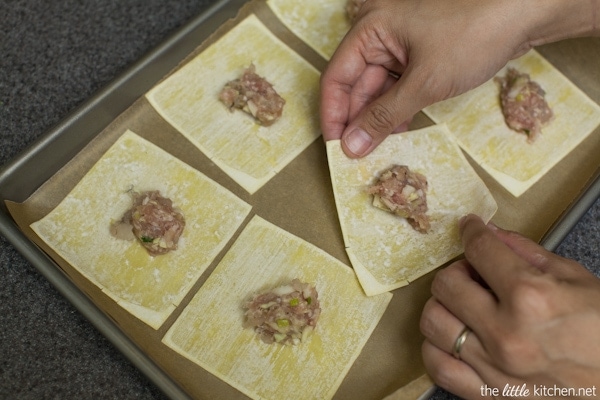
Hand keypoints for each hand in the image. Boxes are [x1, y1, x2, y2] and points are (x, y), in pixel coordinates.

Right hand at [320, 0, 597, 157]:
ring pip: (378, 89)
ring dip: (379, 118)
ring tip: (378, 149)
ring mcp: (401, 45)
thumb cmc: (472, 36)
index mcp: (370, 29)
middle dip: (358, 120)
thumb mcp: (423, 82)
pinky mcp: (420, 55)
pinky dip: (398, 108)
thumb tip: (351, 146)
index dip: (334, 115)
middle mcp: (380, 35)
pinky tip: (400, 130)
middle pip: (357, 85)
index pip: (337, 78)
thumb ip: (383, 116)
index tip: (336, 148)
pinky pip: (398, 87)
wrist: (525, 14)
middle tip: (358, 156)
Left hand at [420, 214, 599, 398]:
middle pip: (446, 285)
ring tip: (464, 305)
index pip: (480, 251)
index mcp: (531, 297)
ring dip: (444, 306)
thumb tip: (490, 232)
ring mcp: (494, 367)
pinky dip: (437, 348)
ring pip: (433, 323)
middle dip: (457, 270)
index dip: (471, 231)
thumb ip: (526, 252)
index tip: (469, 228)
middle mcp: (506, 333)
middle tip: (474, 273)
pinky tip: (454, 338)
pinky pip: (438, 367)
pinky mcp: (489, 395)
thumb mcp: (576, 279)